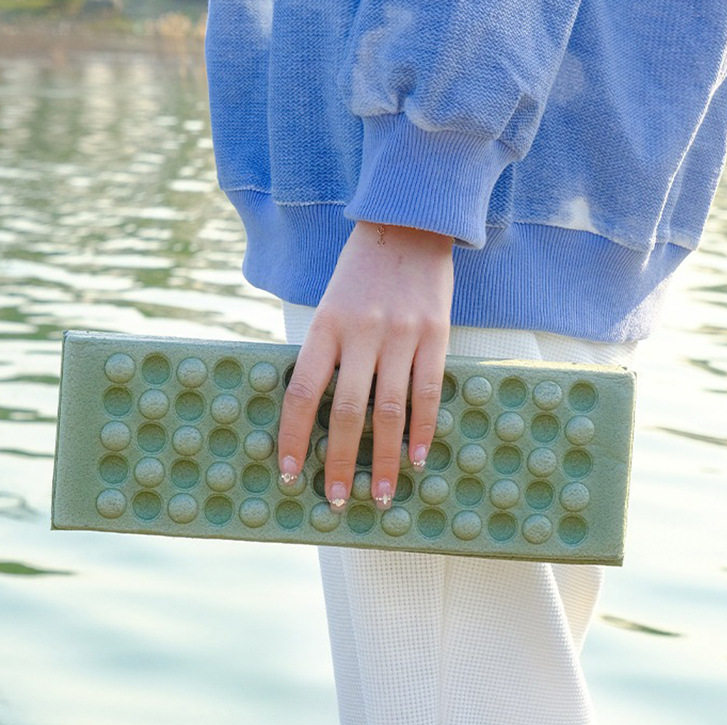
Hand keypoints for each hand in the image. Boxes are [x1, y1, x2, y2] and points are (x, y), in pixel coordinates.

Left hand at [277, 220, 453, 511]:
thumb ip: (326, 352)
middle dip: (341, 461)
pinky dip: (423, 429)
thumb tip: (320, 411)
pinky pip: (428, 391)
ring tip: (384, 494)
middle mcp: (361, 333)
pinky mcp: (435, 333)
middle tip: (339, 498)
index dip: (293, 436)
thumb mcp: (330, 305)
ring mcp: (400, 335)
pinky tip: (420, 458)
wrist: (408, 223)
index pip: (302, 392)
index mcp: (324, 326)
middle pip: (347, 411)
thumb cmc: (361, 271)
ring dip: (386, 459)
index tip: (291, 472)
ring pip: (390, 410)